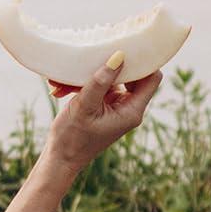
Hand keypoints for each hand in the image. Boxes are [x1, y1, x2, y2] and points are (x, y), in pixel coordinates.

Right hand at [44, 55, 163, 173]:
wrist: (59, 160)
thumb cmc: (71, 138)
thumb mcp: (84, 107)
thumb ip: (101, 82)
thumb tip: (119, 56)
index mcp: (132, 111)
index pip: (151, 78)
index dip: (142, 62)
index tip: (122, 51)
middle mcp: (128, 108)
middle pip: (131, 76)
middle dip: (108, 67)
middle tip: (91, 59)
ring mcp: (115, 107)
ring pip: (111, 81)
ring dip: (88, 77)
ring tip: (64, 82)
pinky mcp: (102, 106)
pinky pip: (98, 88)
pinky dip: (82, 85)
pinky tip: (61, 89)